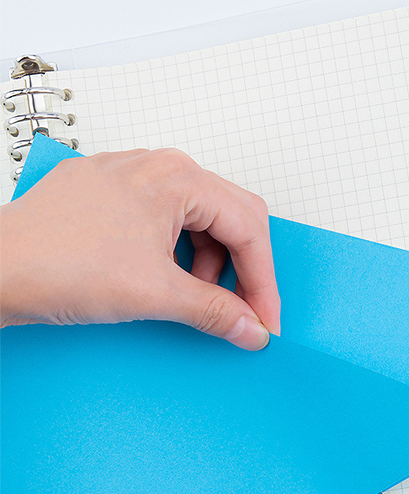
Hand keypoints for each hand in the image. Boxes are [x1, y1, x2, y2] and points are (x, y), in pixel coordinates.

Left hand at [0, 148, 279, 349]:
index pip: (248, 228)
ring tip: (191, 300)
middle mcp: (157, 165)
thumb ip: (216, 311)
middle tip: (241, 312)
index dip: (263, 282)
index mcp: (178, 178)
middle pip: (228, 215)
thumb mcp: (155, 294)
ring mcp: (128, 175)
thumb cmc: (58, 264)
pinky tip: (161, 281)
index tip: (265, 320)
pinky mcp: (105, 192)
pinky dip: (174, 252)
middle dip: (240, 269)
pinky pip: (160, 216)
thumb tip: (251, 328)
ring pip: (194, 216)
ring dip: (206, 262)